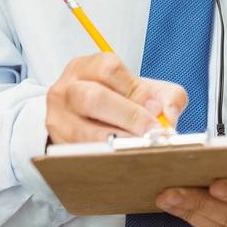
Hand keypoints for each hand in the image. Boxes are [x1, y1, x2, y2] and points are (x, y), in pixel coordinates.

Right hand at [44, 53, 186, 144]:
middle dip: (129, 116)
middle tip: (152, 131)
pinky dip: (107, 158)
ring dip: (119, 141)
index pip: (109, 69)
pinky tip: (125, 159)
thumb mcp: (145, 91)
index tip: (156, 108)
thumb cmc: (120, 102)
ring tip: (142, 146)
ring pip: (85, 131)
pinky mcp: (58, 146)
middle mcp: (65, 90)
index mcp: (85, 67)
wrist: (89, 122)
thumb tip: (168, 116)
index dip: (135, 89)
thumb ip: (166, 96)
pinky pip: (82, 155)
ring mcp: (58, 119)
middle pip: (93, 98)